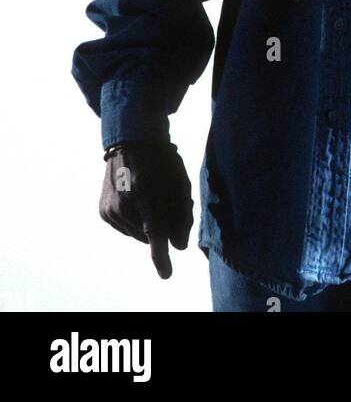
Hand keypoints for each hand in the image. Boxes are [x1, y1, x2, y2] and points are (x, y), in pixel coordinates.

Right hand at [99, 141, 193, 278]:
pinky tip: (137, 200)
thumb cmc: (161, 160)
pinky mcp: (103, 212)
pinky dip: (135, 220)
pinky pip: (125, 228)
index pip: (156, 231)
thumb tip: (180, 246)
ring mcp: (111, 210)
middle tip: (167, 202)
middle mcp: (124, 205)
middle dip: (163, 226)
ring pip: (137, 234)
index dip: (161, 255)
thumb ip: (182, 215)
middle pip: (150, 234)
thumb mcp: (180, 182)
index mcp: (146, 194)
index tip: (166, 274)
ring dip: (148, 224)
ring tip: (150, 197)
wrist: (130, 141)